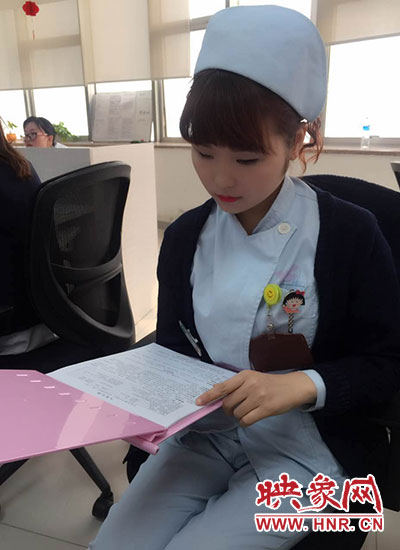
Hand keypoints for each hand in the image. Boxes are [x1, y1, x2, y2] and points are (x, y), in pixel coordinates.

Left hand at [196, 370, 316, 426]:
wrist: (292, 387)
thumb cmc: (270, 384)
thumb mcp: (252, 379)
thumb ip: (236, 385)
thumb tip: (216, 392)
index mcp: (244, 376)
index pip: (222, 387)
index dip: (209, 396)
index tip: (198, 402)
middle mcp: (250, 385)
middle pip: (227, 404)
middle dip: (228, 410)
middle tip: (234, 409)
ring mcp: (258, 397)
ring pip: (237, 413)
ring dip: (238, 416)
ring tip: (246, 412)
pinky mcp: (265, 409)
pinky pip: (246, 420)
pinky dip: (244, 422)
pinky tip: (250, 418)